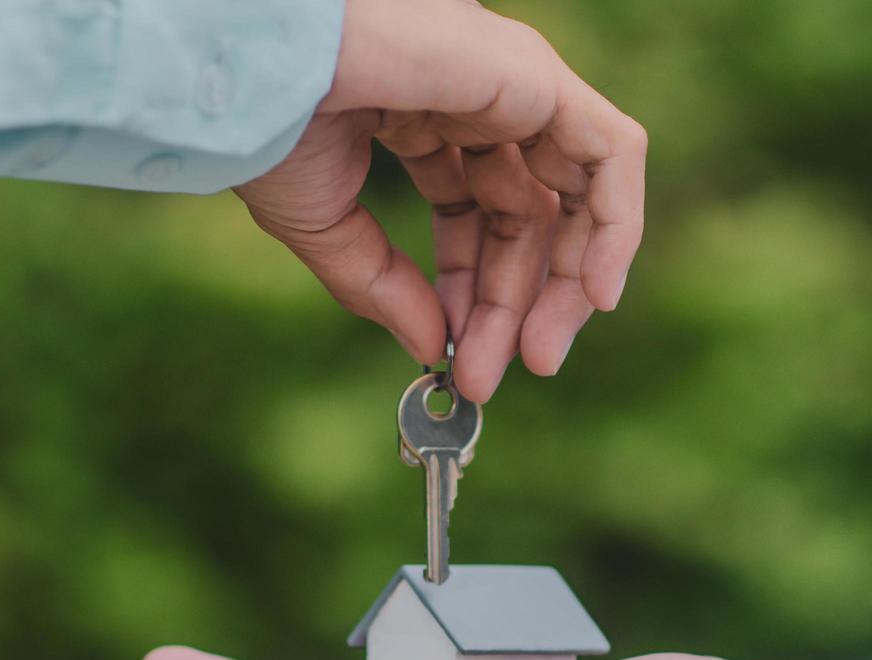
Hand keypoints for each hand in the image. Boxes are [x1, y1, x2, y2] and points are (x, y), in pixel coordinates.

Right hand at [236, 0, 646, 402]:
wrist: (255, 72)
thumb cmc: (269, 127)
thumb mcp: (327, 228)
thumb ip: (385, 289)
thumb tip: (434, 349)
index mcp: (423, 114)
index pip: (477, 212)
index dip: (473, 291)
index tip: (457, 359)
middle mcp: (478, 94)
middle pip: (527, 213)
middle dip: (513, 302)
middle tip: (493, 375)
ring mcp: (512, 81)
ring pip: (577, 192)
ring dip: (564, 284)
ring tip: (535, 357)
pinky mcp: (538, 76)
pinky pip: (613, 154)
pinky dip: (616, 227)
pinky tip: (595, 295)